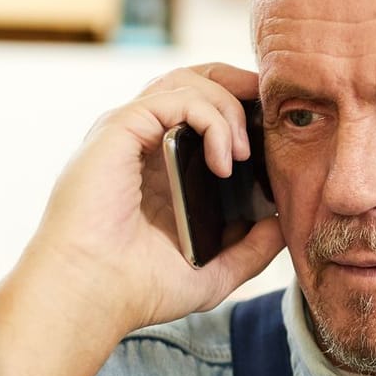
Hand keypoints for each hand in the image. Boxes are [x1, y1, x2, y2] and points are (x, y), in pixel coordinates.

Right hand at [23, 63, 283, 338]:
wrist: (92, 295)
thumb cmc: (139, 287)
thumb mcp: (215, 271)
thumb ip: (252, 248)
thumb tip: (283, 223)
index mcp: (161, 166)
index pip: (203, 111)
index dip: (241, 109)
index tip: (277, 134)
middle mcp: (143, 143)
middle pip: (194, 80)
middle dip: (239, 85)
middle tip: (272, 113)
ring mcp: (130, 133)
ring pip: (188, 83)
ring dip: (229, 108)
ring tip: (245, 154)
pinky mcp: (119, 130)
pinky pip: (174, 99)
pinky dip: (210, 120)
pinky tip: (225, 160)